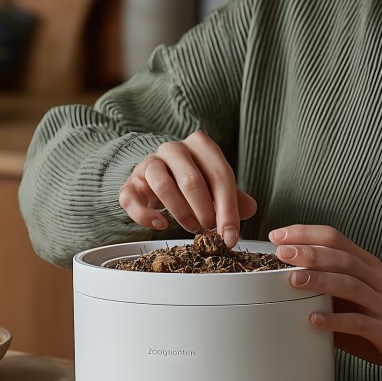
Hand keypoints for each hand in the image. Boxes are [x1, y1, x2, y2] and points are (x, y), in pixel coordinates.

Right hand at [117, 130, 256, 246]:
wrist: (156, 176)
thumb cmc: (191, 180)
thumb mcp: (215, 184)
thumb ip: (234, 197)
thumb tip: (250, 209)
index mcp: (200, 145)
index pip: (220, 175)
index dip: (228, 208)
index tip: (231, 235)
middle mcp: (173, 149)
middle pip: (191, 179)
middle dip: (204, 211)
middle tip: (210, 231)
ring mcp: (149, 163)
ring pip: (162, 185)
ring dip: (181, 213)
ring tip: (192, 228)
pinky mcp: (131, 182)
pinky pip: (132, 198)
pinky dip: (146, 215)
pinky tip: (161, 225)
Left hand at [270, 225, 381, 380]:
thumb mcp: (360, 301)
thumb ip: (331, 294)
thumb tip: (289, 292)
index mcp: (369, 267)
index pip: (336, 238)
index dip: (306, 233)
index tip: (278, 236)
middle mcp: (377, 279)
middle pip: (342, 256)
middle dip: (310, 251)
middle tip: (281, 252)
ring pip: (351, 284)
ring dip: (320, 280)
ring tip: (293, 279)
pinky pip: (360, 323)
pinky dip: (336, 320)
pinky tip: (315, 320)